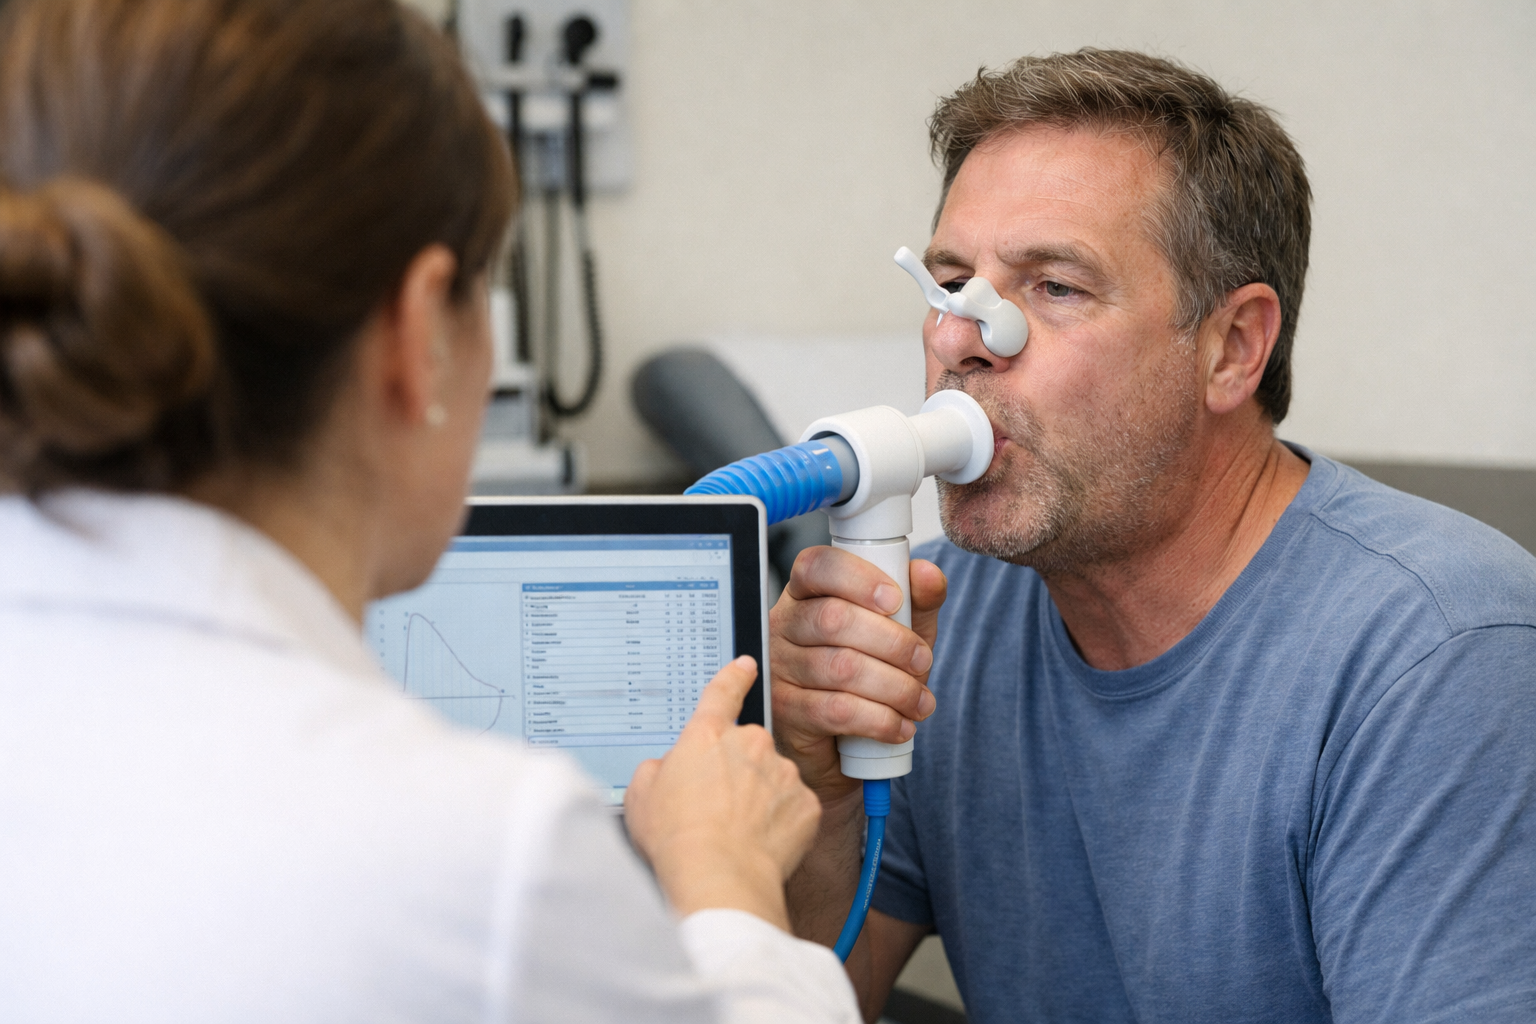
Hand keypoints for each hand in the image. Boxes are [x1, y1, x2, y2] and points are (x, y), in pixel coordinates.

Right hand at [624, 656, 820, 929]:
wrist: (718, 877)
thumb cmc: (675, 838)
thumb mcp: (641, 794)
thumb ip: (659, 768)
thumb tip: (669, 769)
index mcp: (708, 736)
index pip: (723, 692)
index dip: (734, 676)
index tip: (746, 665)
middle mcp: (750, 744)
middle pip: (748, 748)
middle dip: (738, 770)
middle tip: (717, 807)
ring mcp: (783, 773)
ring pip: (774, 779)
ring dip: (760, 799)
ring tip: (736, 834)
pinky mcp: (806, 804)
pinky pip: (794, 809)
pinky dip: (781, 824)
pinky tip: (760, 845)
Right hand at [769, 547, 946, 800]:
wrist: (846, 745)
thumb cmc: (870, 675)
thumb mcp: (901, 633)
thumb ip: (917, 601)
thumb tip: (928, 574)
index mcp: (807, 593)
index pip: (816, 566)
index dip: (857, 578)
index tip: (895, 599)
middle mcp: (784, 625)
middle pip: (833, 619)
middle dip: (892, 641)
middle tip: (922, 660)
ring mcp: (778, 668)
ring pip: (840, 668)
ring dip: (895, 687)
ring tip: (920, 701)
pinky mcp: (785, 710)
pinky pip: (836, 710)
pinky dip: (880, 719)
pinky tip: (900, 726)